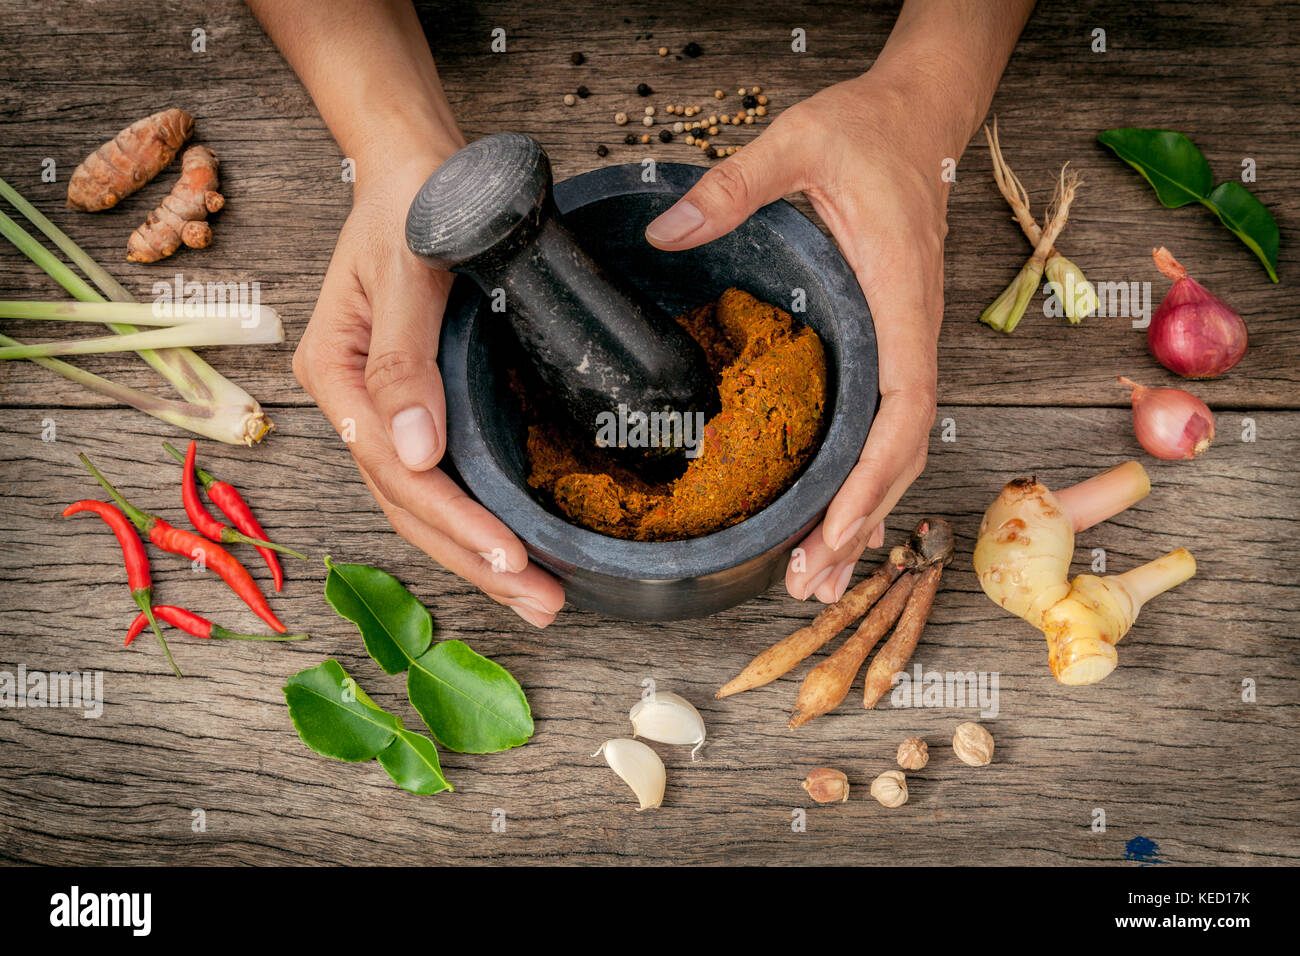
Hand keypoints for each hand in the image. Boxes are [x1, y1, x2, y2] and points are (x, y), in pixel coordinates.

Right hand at [294, 153, 564, 625]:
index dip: (455, 522)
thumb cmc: (412, 201)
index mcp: (335, 376)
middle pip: (410, 504)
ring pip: (425, 502)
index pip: (396, 472)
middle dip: (475, 562)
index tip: (510, 559)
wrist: (420, 162)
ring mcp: (383, 409)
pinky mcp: (418, 404)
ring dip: (479, 555)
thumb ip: (405, 363)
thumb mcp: (405, 272)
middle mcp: (353, 403)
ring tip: (538, 596)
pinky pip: (444, 475)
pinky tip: (515, 547)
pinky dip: (478, 516)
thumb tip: (417, 454)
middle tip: (541, 604)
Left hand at [646, 69, 952, 602]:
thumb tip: (666, 234)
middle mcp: (908, 332)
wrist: (917, 116)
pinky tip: (833, 517)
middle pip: (901, 450)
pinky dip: (860, 480)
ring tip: (820, 578)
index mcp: (896, 296)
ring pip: (894, 449)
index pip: (903, 404)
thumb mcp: (797, 143)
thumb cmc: (869, 130)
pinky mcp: (883, 342)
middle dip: (861, 520)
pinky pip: (880, 425)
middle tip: (811, 582)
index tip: (839, 526)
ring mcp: (899, 341)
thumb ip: (733, 187)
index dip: (875, 474)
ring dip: (863, 515)